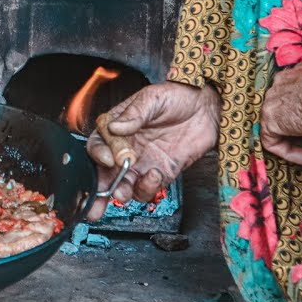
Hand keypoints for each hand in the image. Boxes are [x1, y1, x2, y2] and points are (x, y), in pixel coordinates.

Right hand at [85, 82, 219, 219]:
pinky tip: (154, 174)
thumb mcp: (152, 98)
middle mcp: (126, 147)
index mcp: (118, 126)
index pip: (98, 144)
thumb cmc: (177, 95)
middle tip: (95, 205)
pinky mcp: (161, 173)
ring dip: (121, 192)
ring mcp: (143, 162)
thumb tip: (114, 127)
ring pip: (124, 185)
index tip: (109, 160)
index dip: (99, 154)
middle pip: (105, 172)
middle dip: (98, 190)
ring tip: (124, 192)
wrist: (207, 107)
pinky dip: (147, 187)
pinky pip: (148, 188)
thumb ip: (134, 114)